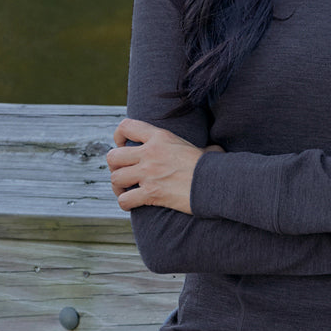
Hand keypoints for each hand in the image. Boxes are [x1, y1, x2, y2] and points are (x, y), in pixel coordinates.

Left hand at [107, 118, 221, 213]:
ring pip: (115, 178)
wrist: (217, 183)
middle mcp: (150, 153)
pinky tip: (133, 204)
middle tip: (124, 172)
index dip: (118, 136)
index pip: (126, 126)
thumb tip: (216, 150)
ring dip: (118, 187)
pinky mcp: (151, 193)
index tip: (123, 145)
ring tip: (126, 190)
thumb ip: (201, 147)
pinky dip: (126, 203)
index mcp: (160, 137)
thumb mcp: (204, 148)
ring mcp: (149, 173)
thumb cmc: (213, 167)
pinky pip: (124, 200)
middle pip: (113, 156)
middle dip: (115, 166)